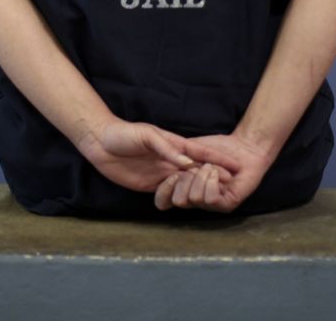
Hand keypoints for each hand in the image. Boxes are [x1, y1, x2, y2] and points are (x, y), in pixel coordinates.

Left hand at [77, 120, 240, 192]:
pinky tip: (193, 202)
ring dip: (201, 187)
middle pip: (198, 169)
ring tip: (217, 195)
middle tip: (233, 185)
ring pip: (187, 182)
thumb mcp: (147, 136)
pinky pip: (171, 192)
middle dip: (215, 175)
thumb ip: (167, 148)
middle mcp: (171, 158)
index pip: (201, 152)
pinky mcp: (151, 184)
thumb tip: (188, 162)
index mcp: (173, 144)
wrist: (99, 142)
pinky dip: (183, 196)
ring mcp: (162, 172)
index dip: (218, 159)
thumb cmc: (123, 134)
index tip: (236, 165)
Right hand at [154, 133, 273, 212]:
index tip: (172, 172)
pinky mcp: (226, 204)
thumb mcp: (189, 150)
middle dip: (184, 178)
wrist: (244, 146)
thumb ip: (173, 159)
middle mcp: (196, 200)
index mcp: (184, 188)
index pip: (163, 201)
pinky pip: (210, 199)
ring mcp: (211, 204)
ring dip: (201, 177)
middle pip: (177, 201)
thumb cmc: (219, 147)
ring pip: (193, 199)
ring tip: (211, 168)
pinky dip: (212, 181)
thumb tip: (156, 168)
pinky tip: (219, 173)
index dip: (165, 188)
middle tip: (196, 167)